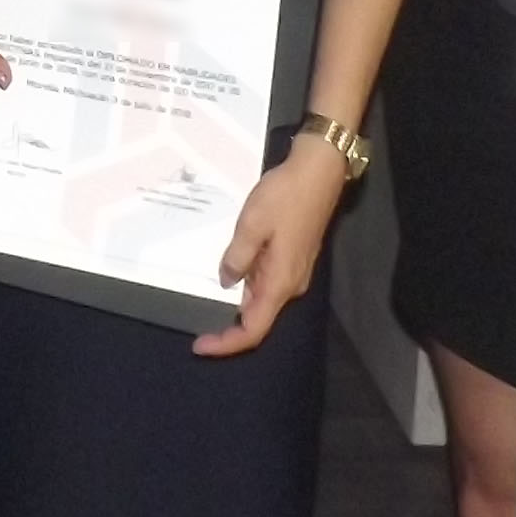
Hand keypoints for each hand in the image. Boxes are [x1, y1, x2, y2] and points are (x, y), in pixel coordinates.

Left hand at [196, 135, 354, 357]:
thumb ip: (237, 258)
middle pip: (257, 319)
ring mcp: (293, 272)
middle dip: (228, 327)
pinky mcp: (292, 259)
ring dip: (236, 304)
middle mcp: (290, 286)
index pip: (253, 329)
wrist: (319, 171)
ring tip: (204, 296)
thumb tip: (226, 283)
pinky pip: (266, 282)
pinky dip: (246, 285)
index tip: (199, 345)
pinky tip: (228, 269)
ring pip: (261, 300)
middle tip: (196, 325)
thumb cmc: (286, 197)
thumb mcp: (252, 224)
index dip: (227, 343)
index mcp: (280, 283)